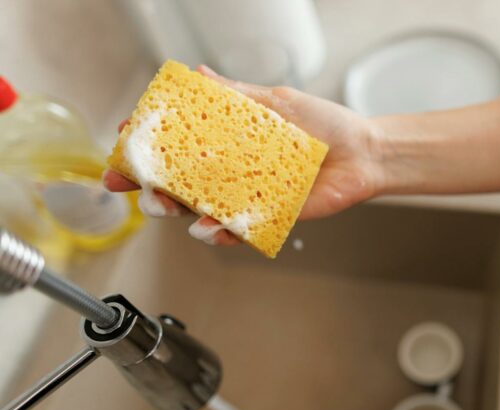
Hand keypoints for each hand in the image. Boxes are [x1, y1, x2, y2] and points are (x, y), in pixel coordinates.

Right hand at [104, 65, 384, 244]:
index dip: (147, 143)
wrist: (363, 154)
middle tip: (133, 182)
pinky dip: (217, 232)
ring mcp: (244, 196)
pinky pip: (233, 230)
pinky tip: (209, 227)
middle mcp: (230, 171)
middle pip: (176, 181)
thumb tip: (200, 76)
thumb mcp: (276, 101)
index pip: (177, 143)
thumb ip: (237, 95)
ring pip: (197, 210)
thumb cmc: (325, 125)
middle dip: (147, 183)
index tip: (123, 139)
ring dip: (176, 210)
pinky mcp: (264, 218)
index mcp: (228, 141)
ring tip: (168, 205)